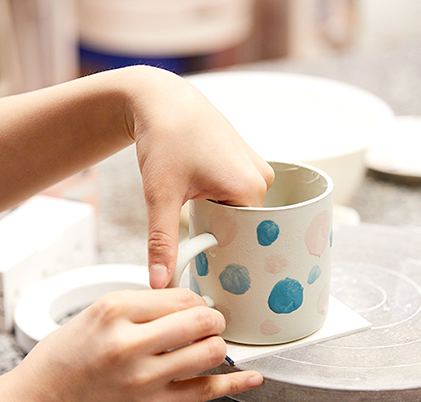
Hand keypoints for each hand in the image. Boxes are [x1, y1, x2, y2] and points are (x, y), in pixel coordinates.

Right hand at [12, 288, 262, 401]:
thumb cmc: (59, 360)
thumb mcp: (92, 315)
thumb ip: (137, 306)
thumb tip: (181, 302)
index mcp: (113, 309)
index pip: (178, 294)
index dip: (194, 299)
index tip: (195, 304)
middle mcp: (129, 341)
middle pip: (200, 318)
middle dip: (214, 318)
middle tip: (211, 322)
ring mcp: (142, 377)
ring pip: (210, 352)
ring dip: (218, 345)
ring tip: (210, 345)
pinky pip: (205, 391)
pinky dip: (235, 383)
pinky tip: (251, 377)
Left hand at [125, 67, 274, 287]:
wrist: (161, 99)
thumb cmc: (164, 139)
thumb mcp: (160, 195)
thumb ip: (162, 242)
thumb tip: (158, 283)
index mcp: (251, 189)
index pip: (246, 242)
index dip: (222, 252)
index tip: (202, 257)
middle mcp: (262, 179)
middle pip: (243, 229)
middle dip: (217, 234)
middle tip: (189, 223)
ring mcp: (256, 168)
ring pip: (238, 213)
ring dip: (216, 217)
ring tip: (192, 203)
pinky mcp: (246, 162)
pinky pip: (237, 195)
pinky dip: (219, 201)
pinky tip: (198, 190)